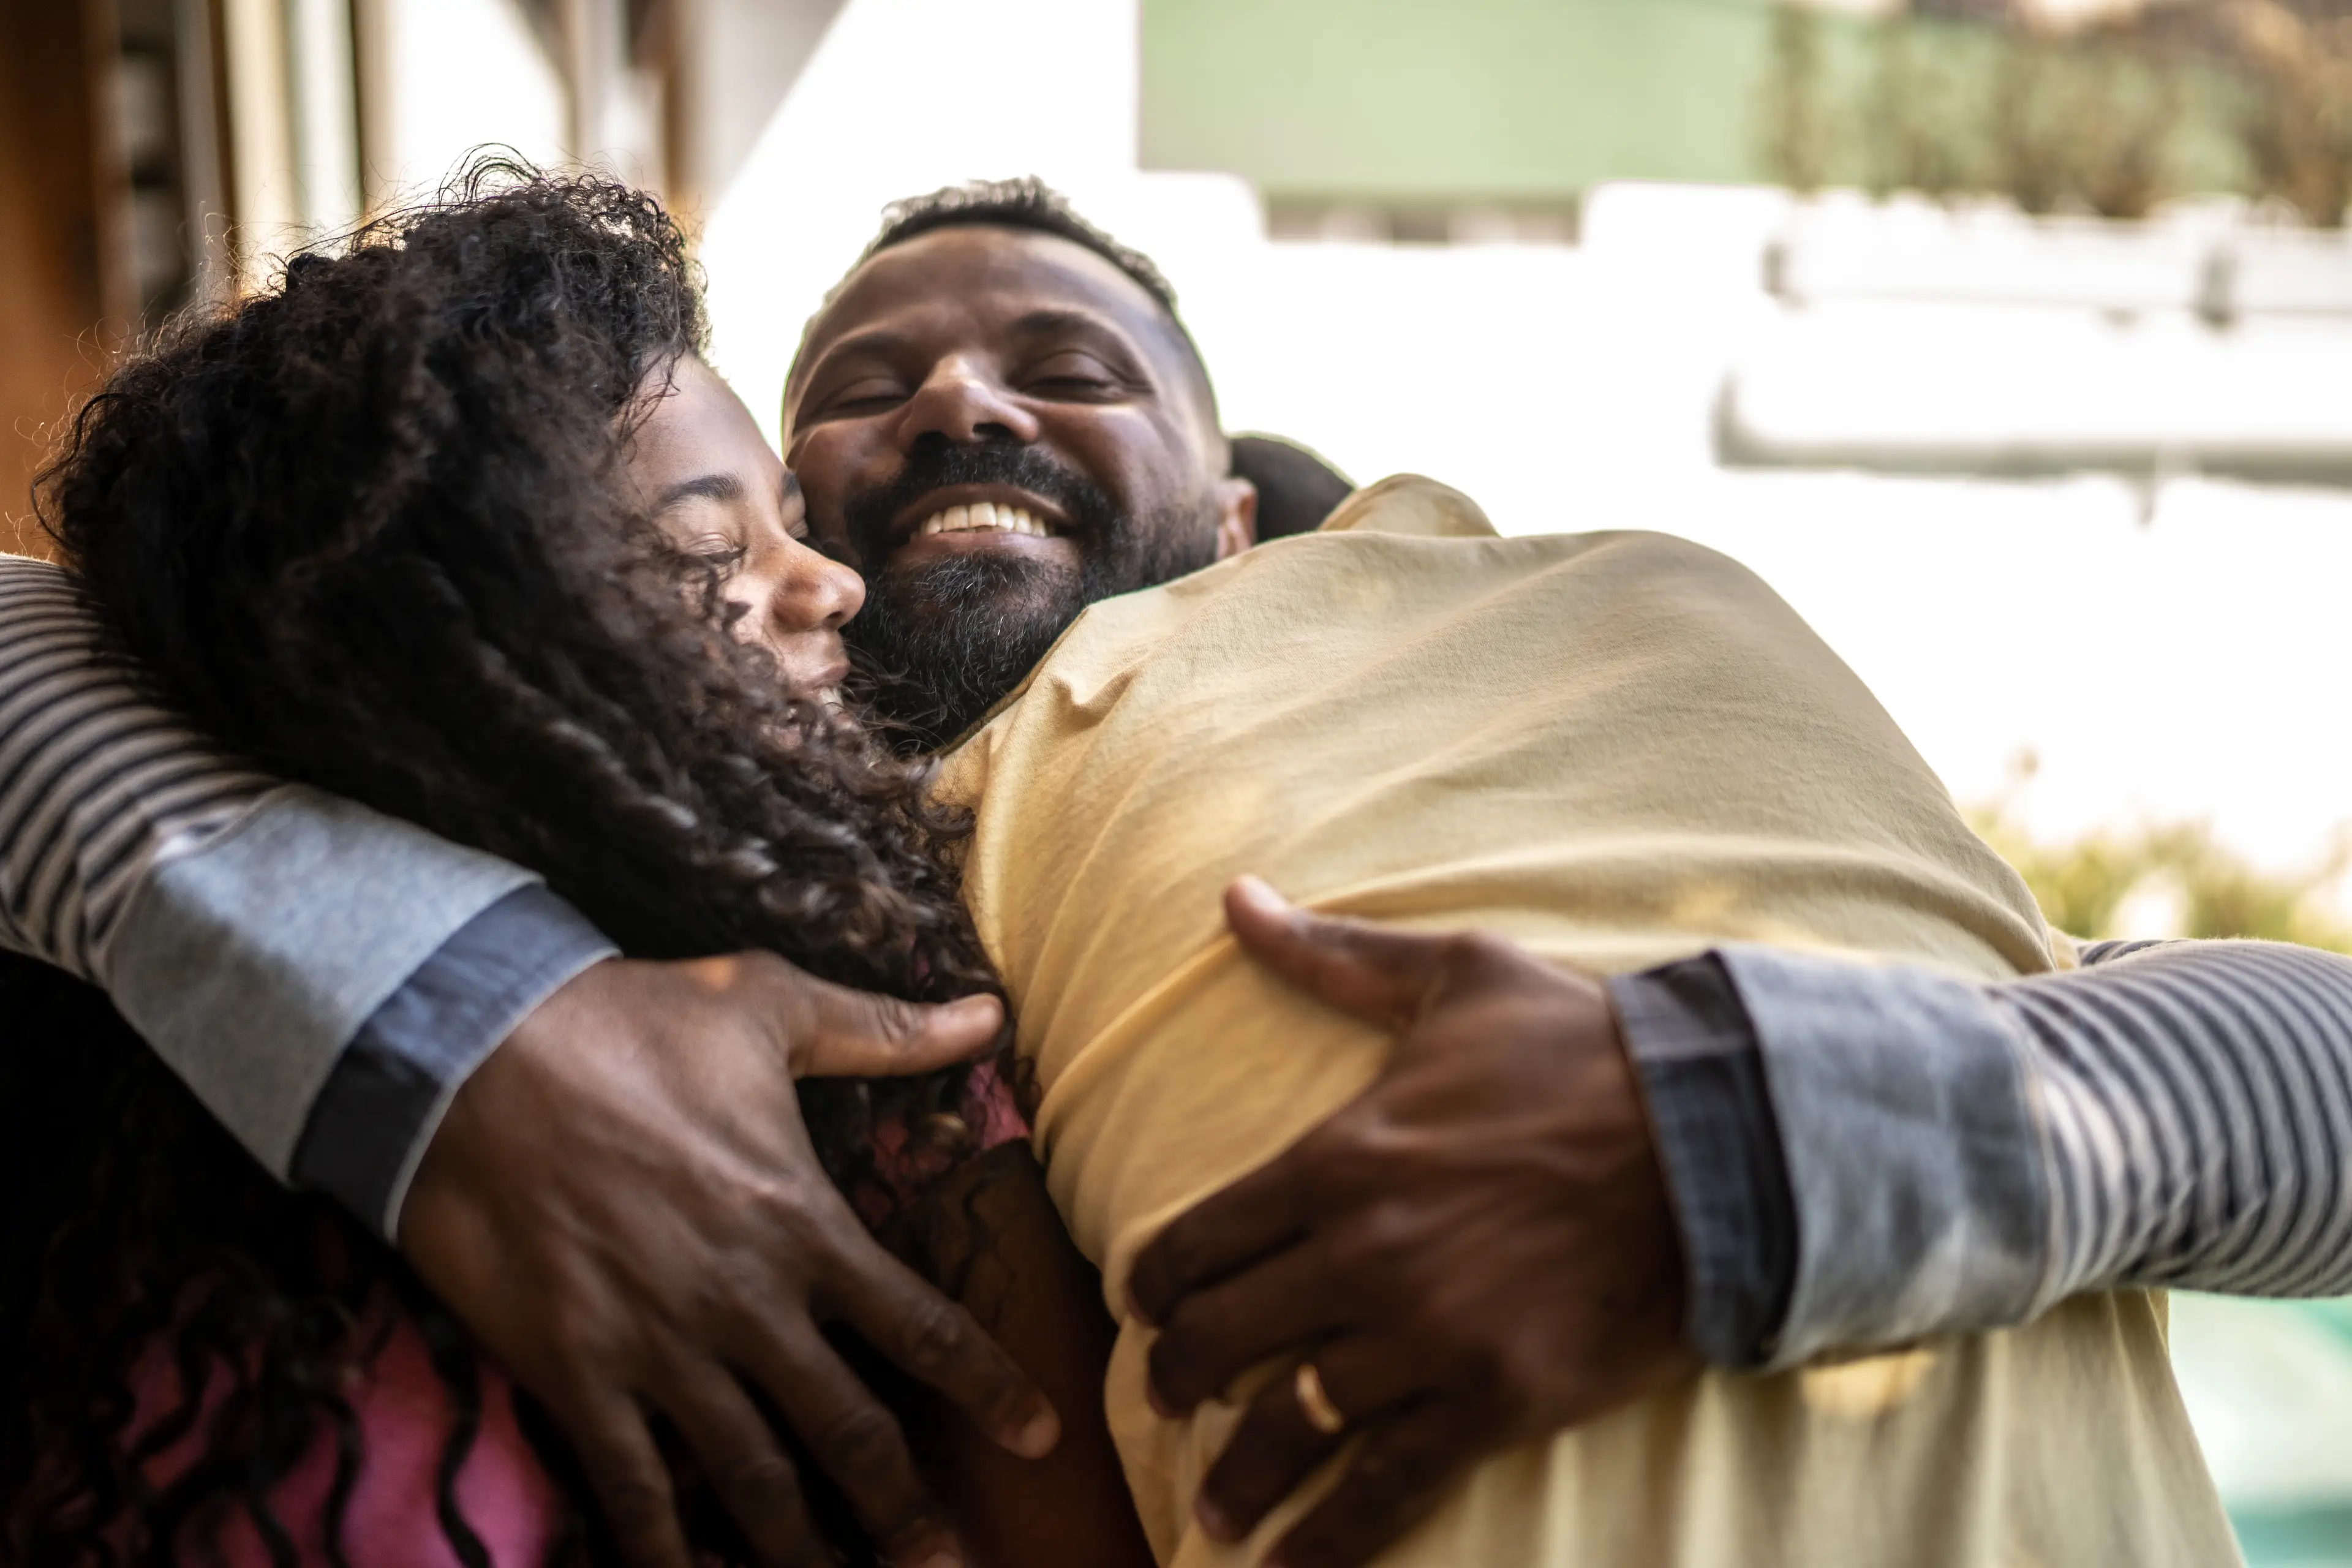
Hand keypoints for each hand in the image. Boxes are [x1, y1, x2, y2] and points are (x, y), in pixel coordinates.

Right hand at [397, 953, 1060, 1567]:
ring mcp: (662, 1349)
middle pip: (849, 1432)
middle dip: (907, 1512)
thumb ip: (882, 1029)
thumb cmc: (627, 1023)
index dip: (989, 1386)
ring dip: (806, 1550)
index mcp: (803, 1223)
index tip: (1041, 1437)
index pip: (922, 1325)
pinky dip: (664, 1552)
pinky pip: (632, 1489)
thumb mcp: (767, 1004)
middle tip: (953, 1567)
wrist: (474, 1055)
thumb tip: (988, 1014)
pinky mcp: (578, 1374)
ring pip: (753, 1480)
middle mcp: (746, 1304)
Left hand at [1126, 878, 1697, 1567]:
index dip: (1157, 1283)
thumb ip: (1331, 955)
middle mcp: (1362, 1252)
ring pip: (1290, 1422)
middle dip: (1180, 1376)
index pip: (1199, 1239)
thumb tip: (1235, 898)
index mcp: (1338, 1156)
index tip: (1147, 1304)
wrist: (1720, 1135)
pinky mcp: (1494, 1399)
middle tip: (1169, 1399)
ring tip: (1215, 1508)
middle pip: (1224, 1336)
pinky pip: (1385, 1487)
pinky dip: (1328, 1541)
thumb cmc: (1583, 1048)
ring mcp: (1425, 1334)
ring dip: (1239, 1474)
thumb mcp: (1451, 978)